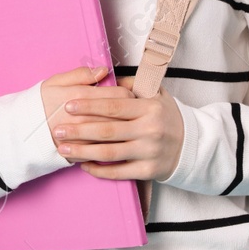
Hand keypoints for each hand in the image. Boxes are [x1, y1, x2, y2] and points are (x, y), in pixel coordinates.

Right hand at [36, 65, 133, 151]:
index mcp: (81, 96)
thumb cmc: (40, 105)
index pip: (120, 94)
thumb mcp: (55, 82)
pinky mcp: (84, 152)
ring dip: (125, 128)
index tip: (126, 94)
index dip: (127, 93)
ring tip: (123, 124)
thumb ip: (80, 74)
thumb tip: (103, 71)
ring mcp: (85, 137)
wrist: (23, 131)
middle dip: (130, 111)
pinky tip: (113, 140)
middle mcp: (86, 117)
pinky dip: (114, 144)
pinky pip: (108, 149)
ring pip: (118, 133)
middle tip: (129, 109)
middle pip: (124, 114)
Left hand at [50, 75, 184, 182]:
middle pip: (107, 131)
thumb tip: (105, 77)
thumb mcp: (156, 94)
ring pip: (110, 153)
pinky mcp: (148, 171)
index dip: (89, 105)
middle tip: (57, 130)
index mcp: (149, 108)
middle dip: (78, 131)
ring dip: (82, 152)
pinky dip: (99, 170)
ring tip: (63, 149)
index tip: (68, 106)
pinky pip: (119, 172)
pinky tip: (84, 165)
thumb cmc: (165, 117)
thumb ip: (132, 85)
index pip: (114, 106)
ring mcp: (149, 152)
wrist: (191, 146)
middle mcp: (150, 130)